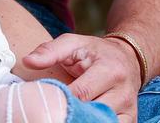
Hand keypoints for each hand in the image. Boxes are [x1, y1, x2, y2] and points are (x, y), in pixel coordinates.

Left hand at [23, 33, 142, 122]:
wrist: (128, 59)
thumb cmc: (95, 52)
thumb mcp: (74, 44)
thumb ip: (50, 51)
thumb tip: (27, 61)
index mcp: (110, 70)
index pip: (81, 93)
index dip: (62, 98)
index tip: (46, 99)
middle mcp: (123, 92)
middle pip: (92, 113)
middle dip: (70, 113)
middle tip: (51, 111)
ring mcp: (129, 109)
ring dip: (81, 121)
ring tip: (64, 114)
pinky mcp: (131, 120)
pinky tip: (80, 118)